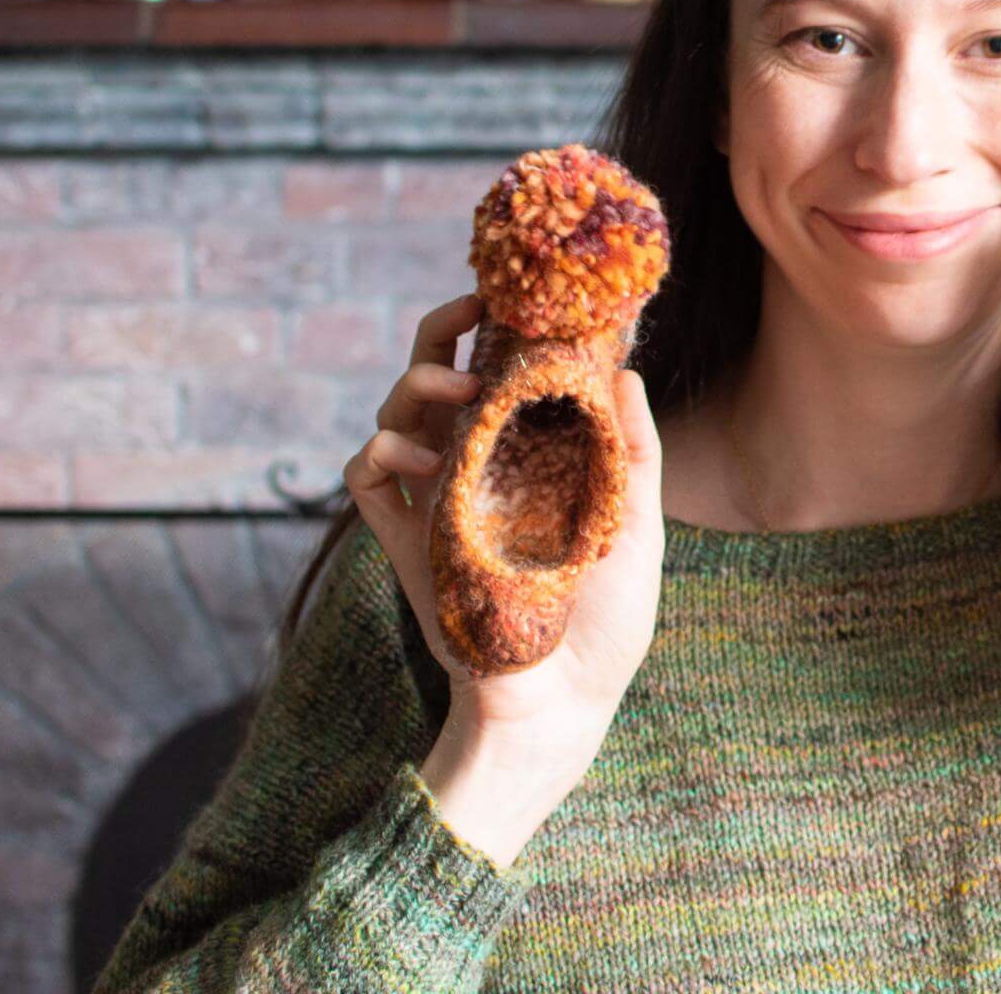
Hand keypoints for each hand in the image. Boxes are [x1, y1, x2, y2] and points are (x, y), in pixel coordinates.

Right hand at [341, 292, 665, 859]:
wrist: (562, 704)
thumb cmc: (606, 623)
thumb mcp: (634, 527)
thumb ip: (633, 452)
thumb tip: (626, 370)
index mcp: (531, 459)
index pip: (502, 376)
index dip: (498, 331)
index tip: (512, 295)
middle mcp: (478, 470)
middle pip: (436, 381)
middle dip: (441, 337)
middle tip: (467, 312)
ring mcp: (437, 503)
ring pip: (396, 417)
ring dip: (412, 388)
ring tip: (450, 392)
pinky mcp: (407, 542)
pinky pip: (366, 481)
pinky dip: (376, 453)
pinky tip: (411, 454)